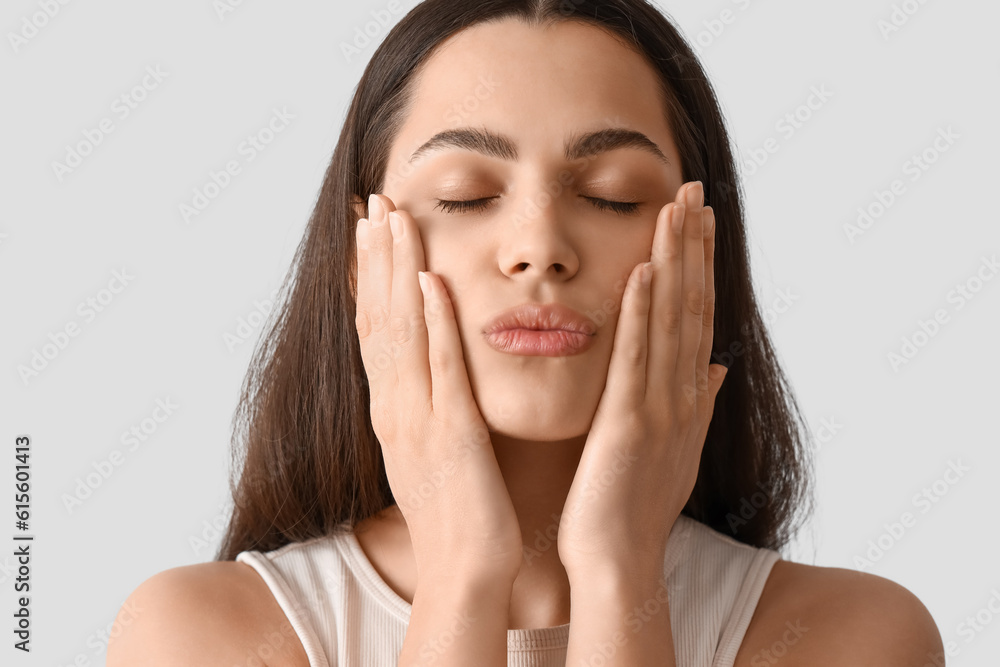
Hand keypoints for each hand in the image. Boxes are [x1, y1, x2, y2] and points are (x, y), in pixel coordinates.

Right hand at [355, 194, 521, 582]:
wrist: (465, 568)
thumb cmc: (460, 509)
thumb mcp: (435, 446)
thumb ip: (431, 401)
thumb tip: (435, 365)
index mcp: (393, 409)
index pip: (374, 329)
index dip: (368, 276)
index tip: (368, 229)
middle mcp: (395, 407)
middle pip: (378, 317)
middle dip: (375, 257)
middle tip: (374, 201)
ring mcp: (419, 419)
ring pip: (401, 331)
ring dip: (396, 272)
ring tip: (394, 218)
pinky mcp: (452, 433)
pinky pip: (440, 369)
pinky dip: (433, 322)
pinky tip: (432, 280)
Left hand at [556, 181, 727, 574]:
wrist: (616, 558)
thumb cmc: (633, 505)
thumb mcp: (672, 447)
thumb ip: (694, 402)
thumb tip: (713, 366)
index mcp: (686, 396)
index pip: (695, 316)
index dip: (699, 264)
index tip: (697, 217)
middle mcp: (682, 395)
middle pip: (691, 307)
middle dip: (693, 246)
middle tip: (693, 189)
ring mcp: (659, 408)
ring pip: (671, 323)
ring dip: (675, 264)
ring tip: (676, 209)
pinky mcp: (627, 424)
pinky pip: (637, 361)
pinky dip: (643, 315)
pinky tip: (645, 271)